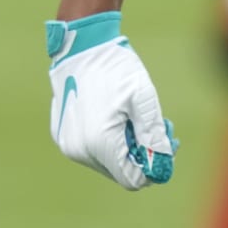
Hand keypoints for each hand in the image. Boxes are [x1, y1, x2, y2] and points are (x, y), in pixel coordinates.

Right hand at [46, 12, 176, 189]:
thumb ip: (154, 134)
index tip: (166, 145)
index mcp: (100, 143)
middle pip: (120, 170)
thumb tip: (163, 162)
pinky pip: (92, 149)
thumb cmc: (115, 70)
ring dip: (127, 147)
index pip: (132, 179)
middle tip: (160, 129)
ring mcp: (68, 144)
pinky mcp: (62, 135)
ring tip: (138, 120)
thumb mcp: (144, 99)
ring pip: (107, 161)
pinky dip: (110, 140)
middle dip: (143, 155)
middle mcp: (79, 150)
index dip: (153, 168)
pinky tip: (118, 117)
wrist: (80, 48)